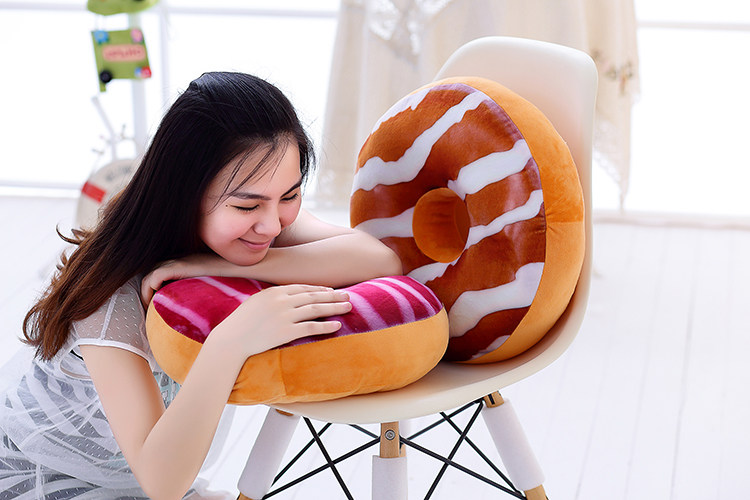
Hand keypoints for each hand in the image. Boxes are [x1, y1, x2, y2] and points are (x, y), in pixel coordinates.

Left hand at [141, 254, 227, 306]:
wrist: (241, 268)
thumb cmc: (233, 280)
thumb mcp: (213, 285)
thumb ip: (201, 291)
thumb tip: (200, 312)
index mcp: (186, 263)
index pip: (160, 274)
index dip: (153, 290)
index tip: (156, 307)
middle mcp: (179, 260)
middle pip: (151, 274)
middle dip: (146, 292)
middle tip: (149, 310)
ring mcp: (179, 261)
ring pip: (150, 275)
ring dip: (146, 293)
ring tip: (150, 309)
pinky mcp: (180, 266)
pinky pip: (155, 277)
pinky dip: (150, 289)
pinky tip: (154, 303)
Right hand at [210, 284, 351, 358]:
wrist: (231, 340)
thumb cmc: (241, 323)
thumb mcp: (256, 302)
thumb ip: (273, 298)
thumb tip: (288, 297)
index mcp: (274, 292)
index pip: (302, 288)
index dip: (318, 289)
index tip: (330, 290)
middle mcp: (282, 301)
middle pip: (313, 296)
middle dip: (332, 295)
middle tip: (347, 295)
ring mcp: (285, 316)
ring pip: (316, 310)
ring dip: (334, 308)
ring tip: (348, 307)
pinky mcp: (286, 332)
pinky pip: (311, 328)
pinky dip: (326, 326)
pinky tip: (338, 325)